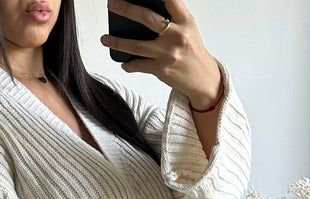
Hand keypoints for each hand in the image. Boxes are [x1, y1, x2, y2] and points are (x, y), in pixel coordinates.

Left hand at [101, 0, 222, 107]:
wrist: (204, 80)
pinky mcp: (161, 70)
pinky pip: (139, 65)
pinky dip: (129, 64)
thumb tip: (146, 10)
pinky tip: (124, 62)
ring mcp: (168, 54)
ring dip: (117, 42)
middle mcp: (177, 36)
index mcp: (185, 21)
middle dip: (126, 9)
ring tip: (105, 39)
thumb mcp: (188, 29)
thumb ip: (173, 17)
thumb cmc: (193, 52)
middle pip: (147, 18)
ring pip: (136, 45)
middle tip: (112, 4)